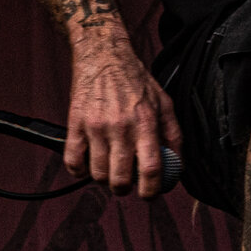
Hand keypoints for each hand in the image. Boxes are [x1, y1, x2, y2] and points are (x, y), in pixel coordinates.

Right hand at [65, 40, 183, 198]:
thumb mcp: (164, 103)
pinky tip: (87, 164)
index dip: (151, 189)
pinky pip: (73, 161)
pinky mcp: (76, 123)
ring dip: (104, 179)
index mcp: (146, 121)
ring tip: (109, 169)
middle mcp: (121, 126)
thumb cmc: (135, 79)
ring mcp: (96, 126)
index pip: (151, 167)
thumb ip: (173, 134)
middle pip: (121, 178)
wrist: (103, 56)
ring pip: (98, 173)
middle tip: (126, 183)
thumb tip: (177, 163)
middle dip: (125, 188)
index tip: (150, 194)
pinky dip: (79, 171)